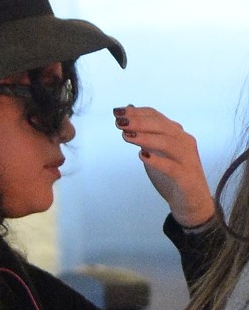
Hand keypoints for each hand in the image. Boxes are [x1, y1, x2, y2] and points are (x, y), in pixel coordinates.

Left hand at [113, 105, 214, 227]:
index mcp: (176, 134)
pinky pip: (171, 167)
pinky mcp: (186, 177)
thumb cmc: (171, 173)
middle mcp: (184, 142)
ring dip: (145, 138)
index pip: (156, 117)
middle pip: (162, 126)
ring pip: (167, 143)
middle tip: (120, 122)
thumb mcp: (154, 149)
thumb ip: (145, 131)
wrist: (191, 201)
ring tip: (126, 135)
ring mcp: (187, 159)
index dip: (137, 113)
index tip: (117, 112)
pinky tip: (142, 156)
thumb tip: (129, 108)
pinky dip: (157, 161)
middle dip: (139, 122)